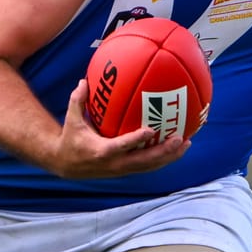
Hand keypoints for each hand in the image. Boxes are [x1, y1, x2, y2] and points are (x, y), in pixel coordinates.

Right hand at [47, 80, 191, 177]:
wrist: (66, 165)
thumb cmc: (71, 139)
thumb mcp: (71, 120)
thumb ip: (77, 101)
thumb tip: (83, 80)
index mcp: (101, 151)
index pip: (121, 146)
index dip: (136, 140)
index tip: (150, 129)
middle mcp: (114, 163)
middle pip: (143, 160)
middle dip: (162, 151)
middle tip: (179, 138)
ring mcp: (122, 169)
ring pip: (149, 166)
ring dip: (168, 157)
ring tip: (185, 144)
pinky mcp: (126, 171)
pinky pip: (147, 166)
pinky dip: (163, 159)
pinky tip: (176, 150)